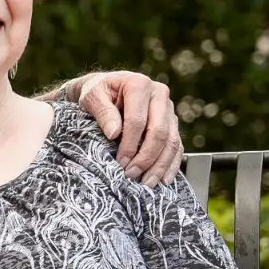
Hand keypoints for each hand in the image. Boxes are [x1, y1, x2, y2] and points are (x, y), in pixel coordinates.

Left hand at [72, 71, 182, 186]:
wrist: (104, 88)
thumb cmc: (95, 92)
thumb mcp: (91, 97)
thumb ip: (102, 112)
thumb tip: (114, 133)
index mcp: (139, 85)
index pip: (138, 120)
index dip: (129, 145)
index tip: (120, 163)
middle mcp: (159, 94)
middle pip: (159, 132)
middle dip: (146, 158)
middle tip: (131, 175)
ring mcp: (168, 109)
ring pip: (171, 141)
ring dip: (160, 165)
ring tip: (146, 183)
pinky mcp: (171, 122)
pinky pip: (177, 145)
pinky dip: (172, 164)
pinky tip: (164, 179)